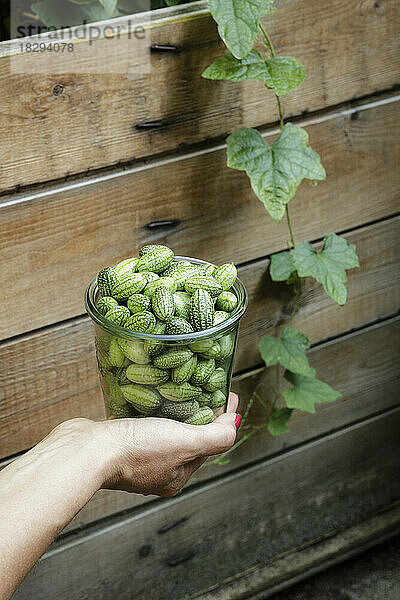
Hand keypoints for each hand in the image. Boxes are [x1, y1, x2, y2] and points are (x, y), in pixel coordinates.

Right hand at [95, 392, 238, 496]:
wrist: (84, 452)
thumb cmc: (135, 450)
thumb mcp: (185, 443)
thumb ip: (215, 437)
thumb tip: (235, 423)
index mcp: (176, 475)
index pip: (208, 443)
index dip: (221, 418)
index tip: (229, 393)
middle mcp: (158, 469)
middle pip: (188, 436)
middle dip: (200, 412)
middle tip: (208, 385)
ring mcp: (136, 456)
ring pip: (165, 428)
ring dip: (175, 408)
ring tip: (183, 384)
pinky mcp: (118, 441)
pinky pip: (143, 422)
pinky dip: (153, 408)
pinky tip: (153, 394)